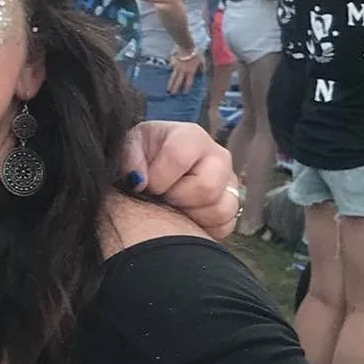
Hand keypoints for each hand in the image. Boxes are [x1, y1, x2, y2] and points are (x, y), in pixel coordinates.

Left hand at [124, 121, 236, 238]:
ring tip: (175, 205)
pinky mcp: (233, 206)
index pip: (179, 157)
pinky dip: (204, 228)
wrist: (157, 164)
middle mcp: (218, 157)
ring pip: (221, 210)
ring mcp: (230, 182)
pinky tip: (187, 216)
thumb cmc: (145, 152)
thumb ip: (130, 158)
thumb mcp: (130, 145)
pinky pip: (226, 226)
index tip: (147, 184)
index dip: (158, 178)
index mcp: (191, 136)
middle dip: (177, 199)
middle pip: (207, 188)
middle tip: (162, 197)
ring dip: (191, 215)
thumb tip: (138, 180)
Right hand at [166, 48, 203, 95]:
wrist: (186, 45)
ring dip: (170, 83)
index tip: (184, 93)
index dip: (186, 88)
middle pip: (178, 81)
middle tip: (172, 94)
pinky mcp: (172, 62)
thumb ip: (202, 68)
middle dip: (175, 88)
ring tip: (167, 89)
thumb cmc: (195, 53)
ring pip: (173, 77)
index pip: (188, 82)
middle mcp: (182, 71)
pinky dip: (169, 70)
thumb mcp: (202, 61)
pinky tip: (168, 72)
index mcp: (190, 72)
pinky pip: (171, 67)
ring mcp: (176, 67)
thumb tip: (203, 73)